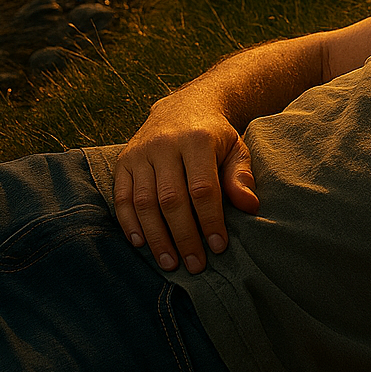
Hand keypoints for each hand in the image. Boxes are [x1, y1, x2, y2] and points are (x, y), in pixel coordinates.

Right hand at [114, 89, 259, 272]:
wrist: (184, 106)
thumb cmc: (215, 136)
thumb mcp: (236, 148)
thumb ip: (241, 176)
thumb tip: (249, 207)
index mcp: (197, 140)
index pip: (202, 188)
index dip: (210, 220)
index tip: (218, 247)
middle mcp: (164, 144)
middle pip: (171, 199)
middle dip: (183, 236)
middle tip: (195, 265)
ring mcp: (140, 152)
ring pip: (143, 201)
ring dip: (156, 237)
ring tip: (170, 263)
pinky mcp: (123, 160)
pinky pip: (121, 196)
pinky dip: (129, 223)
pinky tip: (141, 244)